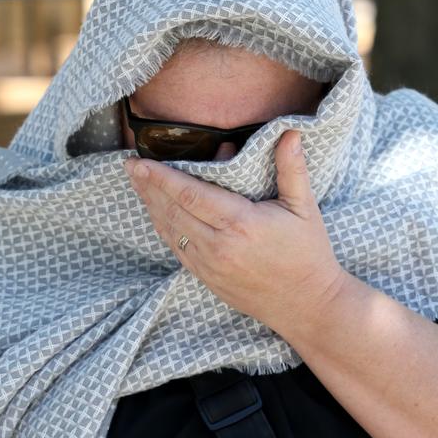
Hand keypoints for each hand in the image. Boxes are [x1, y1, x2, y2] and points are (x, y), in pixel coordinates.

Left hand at [123, 129, 345, 336]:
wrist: (306, 305)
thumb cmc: (308, 255)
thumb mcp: (305, 209)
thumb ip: (292, 170)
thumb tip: (291, 132)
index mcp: (240, 223)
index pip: (189, 194)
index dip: (161, 177)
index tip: (140, 162)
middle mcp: (219, 246)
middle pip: (172, 210)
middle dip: (147, 187)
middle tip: (129, 166)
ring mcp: (210, 265)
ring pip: (170, 231)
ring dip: (151, 206)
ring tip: (137, 185)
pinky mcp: (207, 279)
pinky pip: (176, 250)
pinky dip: (163, 229)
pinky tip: (156, 215)